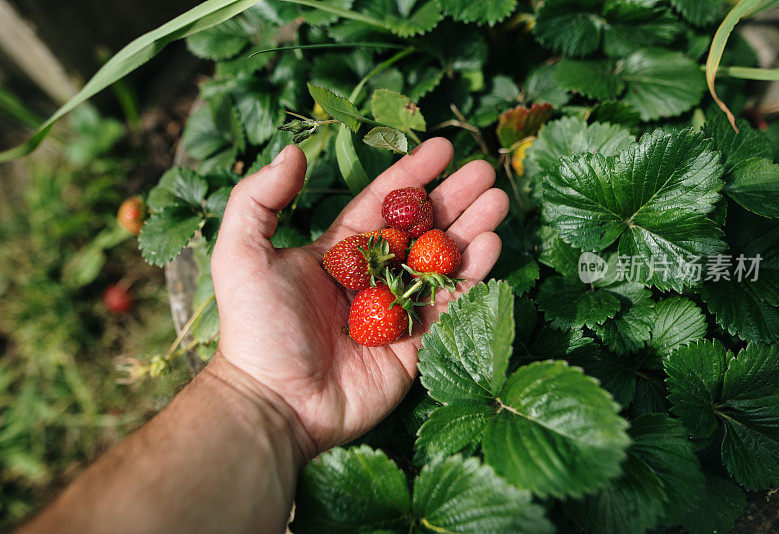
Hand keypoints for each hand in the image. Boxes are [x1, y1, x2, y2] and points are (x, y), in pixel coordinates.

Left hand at [209, 138, 508, 457]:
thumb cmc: (257, 328)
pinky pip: (450, 303)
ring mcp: (397, 310)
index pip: (382, 204)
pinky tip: (491, 244)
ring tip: (499, 200)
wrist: (277, 401)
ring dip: (472, 229)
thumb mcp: (241, 253)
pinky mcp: (416, 343)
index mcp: (339, 252)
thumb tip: (292, 151)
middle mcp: (372, 276)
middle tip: (484, 171)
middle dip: (453, 198)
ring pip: (442, 261)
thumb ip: (260, 199)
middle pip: (422, 228)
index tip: (441, 148)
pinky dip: (472, 274)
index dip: (411, 175)